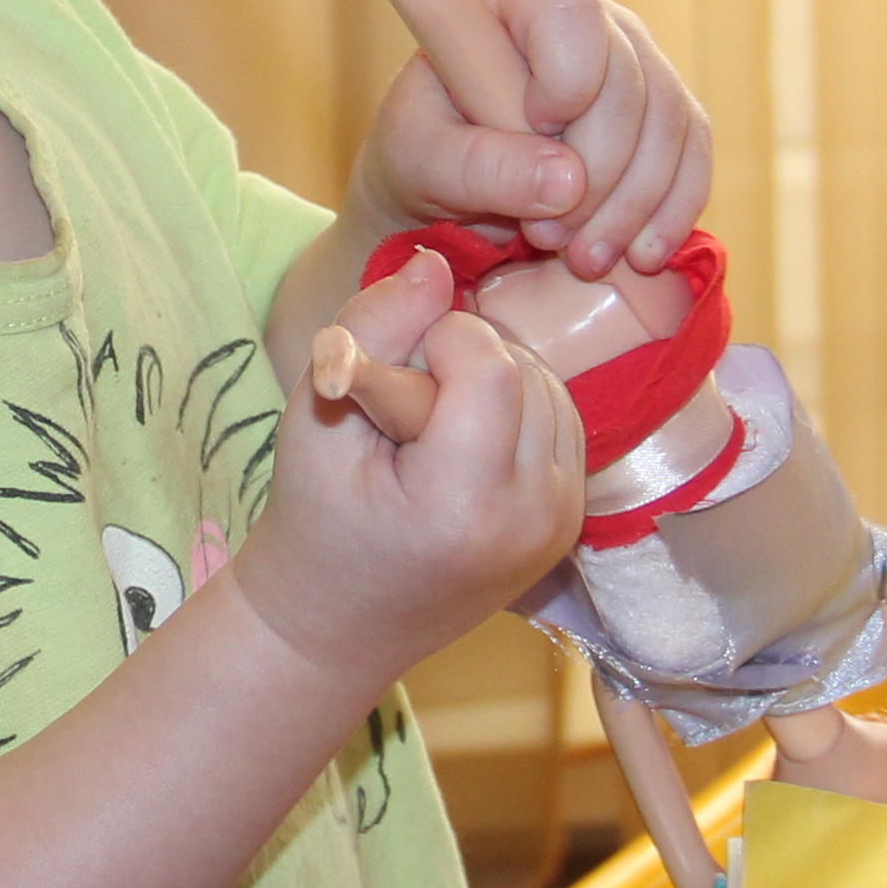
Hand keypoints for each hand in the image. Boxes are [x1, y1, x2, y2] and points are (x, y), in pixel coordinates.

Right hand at [234, 246, 580, 687]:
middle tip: (405, 409)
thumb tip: (436, 262)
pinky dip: (514, 410)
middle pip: (524, 368)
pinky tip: (462, 442)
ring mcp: (560, 523)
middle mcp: (532, 518)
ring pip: (550, 385)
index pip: (491, 363)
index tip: (393, 376)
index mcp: (465, 503)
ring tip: (431, 427)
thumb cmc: (315, 519)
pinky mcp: (571, 519)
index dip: (438, 341)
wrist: (341, 624)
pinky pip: (559, 418)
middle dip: (462, 361)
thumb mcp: (316, 418)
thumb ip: (372, 330)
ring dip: (492, 380)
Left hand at [352, 0, 710, 282]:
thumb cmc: (422, 156)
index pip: (570, 13)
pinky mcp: (664, 119)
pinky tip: (639, 256)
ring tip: (580, 259)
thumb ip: (477, 166)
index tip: (531, 130)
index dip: (565, 80)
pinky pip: (694, 158)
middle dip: (595, 174)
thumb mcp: (420, 161)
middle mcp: (589, 20)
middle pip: (629, 82)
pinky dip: (671, 213)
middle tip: (546, 237)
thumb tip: (566, 183)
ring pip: (669, 125)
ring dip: (632, 206)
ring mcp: (636, 65)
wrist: (447, 197)